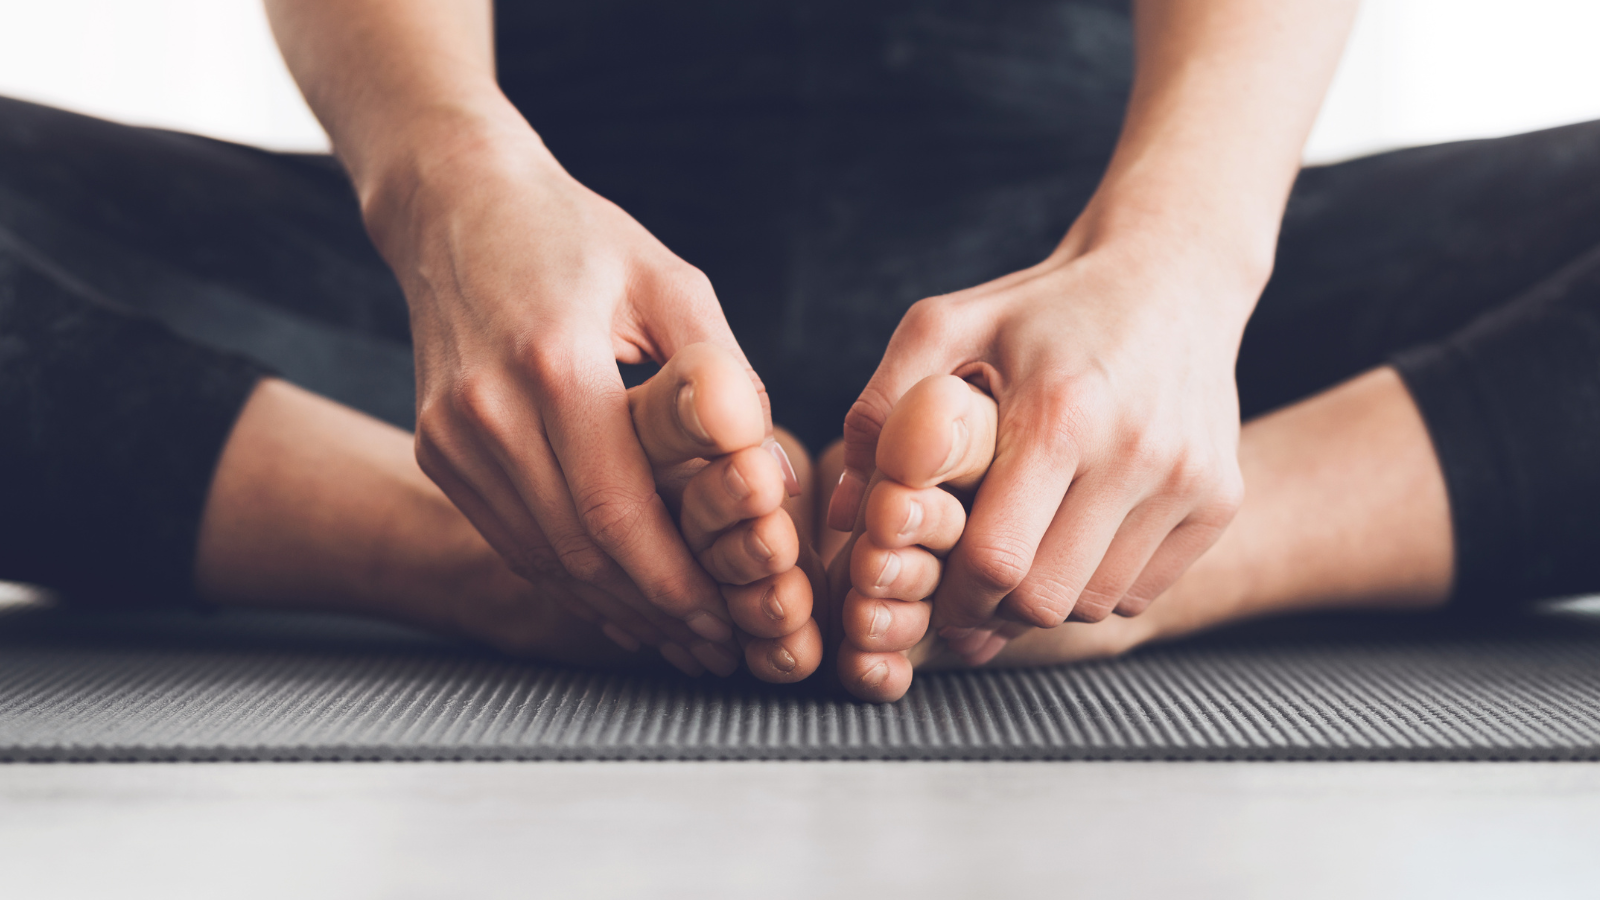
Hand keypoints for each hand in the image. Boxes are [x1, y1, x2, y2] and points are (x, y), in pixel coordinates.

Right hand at [367, 123, 759, 664]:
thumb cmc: (575, 235)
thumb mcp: (668, 278)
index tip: (727, 618)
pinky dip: (567, 578)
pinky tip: (620, 600)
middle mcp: (487, 412)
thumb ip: (722, 370)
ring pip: (539, 556)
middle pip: (576, 550)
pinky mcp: (437, 449)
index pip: (614, 510)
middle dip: (653, 610)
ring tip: (680, 639)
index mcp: (553, 366)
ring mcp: (452, 437)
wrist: (455, 205)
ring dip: (612, 607)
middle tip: (717, 647)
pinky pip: (510, 536)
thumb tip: (768, 462)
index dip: (672, 580)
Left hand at [828, 225, 1255, 662]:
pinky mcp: (1221, 499)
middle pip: (1046, 598)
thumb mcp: (943, 326)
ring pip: (1096, 604)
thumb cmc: (1041, 307)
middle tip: (968, 586)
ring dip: (1046, 599)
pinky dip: (1098, 586)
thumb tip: (848, 514)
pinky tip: (1072, 541)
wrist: (1171, 274)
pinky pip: (1143, 591)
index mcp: (1060, 412)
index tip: (933, 587)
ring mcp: (1190, 480)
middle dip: (994, 609)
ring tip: (1019, 556)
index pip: (997, 560)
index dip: (953, 594)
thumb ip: (882, 412)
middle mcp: (1138, 452)